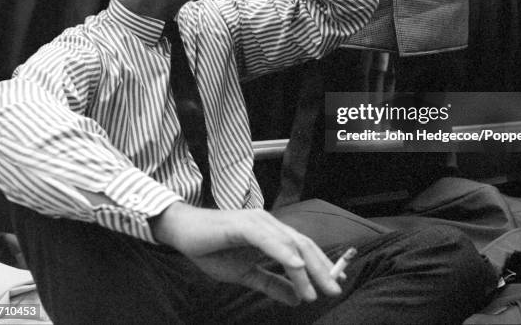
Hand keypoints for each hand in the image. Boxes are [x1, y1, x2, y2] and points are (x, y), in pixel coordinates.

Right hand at [151, 202, 341, 305]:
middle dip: (321, 269)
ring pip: (290, 244)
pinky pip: (270, 241)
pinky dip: (285, 254)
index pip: (302, 248)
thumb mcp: (245, 273)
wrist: (184, 232)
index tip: (335, 284)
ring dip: (306, 269)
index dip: (320, 265)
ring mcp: (258, 222)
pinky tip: (296, 268)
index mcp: (271, 233)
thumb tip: (296, 299)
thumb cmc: (212, 249)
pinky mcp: (245, 225)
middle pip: (303, 245)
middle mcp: (269, 224)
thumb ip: (270, 283)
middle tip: (336, 290)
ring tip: (317, 291)